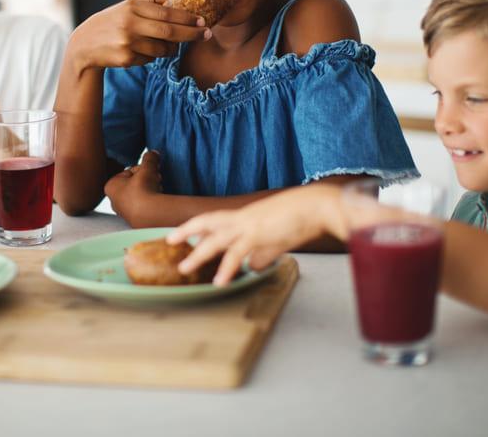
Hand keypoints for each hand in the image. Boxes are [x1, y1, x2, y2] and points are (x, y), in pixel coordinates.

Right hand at [70, 0, 210, 71]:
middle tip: (206, 34)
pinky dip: (152, 57)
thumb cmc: (114, 20)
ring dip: (171, 49)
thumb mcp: (130, 4)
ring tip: (169, 45)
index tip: (203, 20)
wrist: (85, 43)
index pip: (167, 12)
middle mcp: (130, 24)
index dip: (188, 18)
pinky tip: (142, 51)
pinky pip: (150, 60)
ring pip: (162, 49)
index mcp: (133, 7)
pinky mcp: (126, 59)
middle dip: (191, 34)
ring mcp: (128, 43)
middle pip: (169, 32)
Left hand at [104, 150, 162, 222]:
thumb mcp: (147, 168)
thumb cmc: (143, 189)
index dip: (143, 169)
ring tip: (158, 189)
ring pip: (139, 195)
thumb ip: (150, 158)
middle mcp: (114, 200)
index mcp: (111, 186)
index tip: (151, 171)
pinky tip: (158, 201)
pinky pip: (144, 207)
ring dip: (150, 190)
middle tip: (157, 178)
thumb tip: (154, 153)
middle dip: (147, 180)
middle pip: (134, 184)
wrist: (150, 214)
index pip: (129, 171)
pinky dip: (151, 202)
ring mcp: (124, 212)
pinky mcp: (135, 221)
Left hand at [167, 185, 345, 285]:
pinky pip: (236, 253)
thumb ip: (263, 253)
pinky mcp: (258, 234)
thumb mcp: (278, 239)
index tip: (183, 233)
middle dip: (187, 231)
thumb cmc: (302, 218)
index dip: (198, 226)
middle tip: (170, 240)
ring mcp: (249, 224)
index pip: (216, 219)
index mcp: (247, 215)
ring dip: (198, 254)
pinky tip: (219, 281)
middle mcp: (243, 217)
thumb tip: (253, 267)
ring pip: (215, 239)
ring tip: (184, 269)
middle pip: (207, 222)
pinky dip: (226, 268)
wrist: (318, 206)